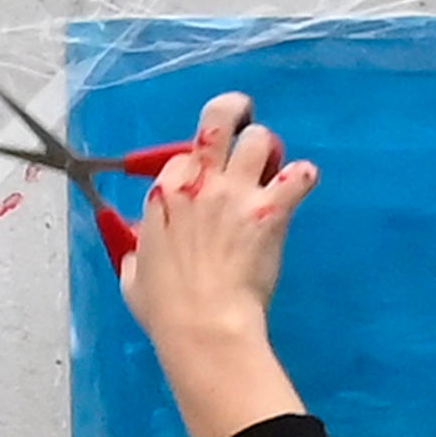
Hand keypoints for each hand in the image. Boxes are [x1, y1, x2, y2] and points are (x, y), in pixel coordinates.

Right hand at [119, 93, 314, 436]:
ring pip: (261, 139)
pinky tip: (301, 187)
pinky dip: (304, 177)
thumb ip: (135, 252)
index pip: (184, 155)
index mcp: (164, 194)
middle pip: (220, 118)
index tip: (205, 182)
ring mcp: (237, 193)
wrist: (204, 325)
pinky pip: (300, 174)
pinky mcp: (271, 210)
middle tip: (245, 121)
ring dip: (270, 150)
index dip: (197, 165)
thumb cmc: (165, 309)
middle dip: (235, 111)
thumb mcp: (132, 275)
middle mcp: (201, 183)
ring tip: (272, 169)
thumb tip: (136, 249)